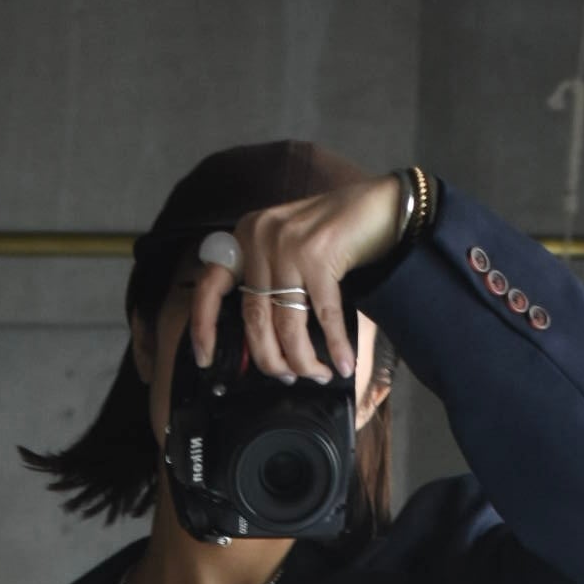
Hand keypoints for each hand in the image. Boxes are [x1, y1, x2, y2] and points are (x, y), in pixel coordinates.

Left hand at [189, 170, 404, 387]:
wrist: (381, 206)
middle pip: (254, 319)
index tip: (204, 359)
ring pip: (286, 325)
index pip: (210, 285)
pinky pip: (323, 317)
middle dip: (271, 360)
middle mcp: (261, 238)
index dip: (203, 326)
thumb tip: (262, 342)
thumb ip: (270, 281)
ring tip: (318, 374)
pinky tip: (344, 364)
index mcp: (247, 237)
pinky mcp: (320, 255)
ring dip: (303, 360)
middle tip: (288, 378)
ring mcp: (289, 245)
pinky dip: (335, 346)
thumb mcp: (290, 249)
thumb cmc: (337, 233)